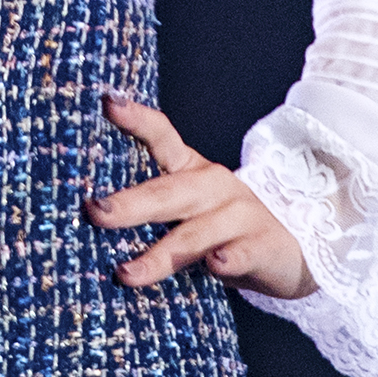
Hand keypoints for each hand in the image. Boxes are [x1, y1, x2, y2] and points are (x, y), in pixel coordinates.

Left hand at [89, 96, 316, 300]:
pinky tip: (215, 264)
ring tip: (126, 272)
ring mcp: (240, 214)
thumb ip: (150, 209)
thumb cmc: (220, 228)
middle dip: (129, 203)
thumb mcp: (186, 210)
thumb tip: (87, 218)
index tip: (107, 104)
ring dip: (159, 254)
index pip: (162, 137)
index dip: (136, 120)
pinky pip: (242, 253)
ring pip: (195, 233)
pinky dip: (227, 259)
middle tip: (94, 211)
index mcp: (189, 170)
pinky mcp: (264, 245)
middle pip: (168, 192)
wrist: (290, 248)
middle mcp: (213, 185)